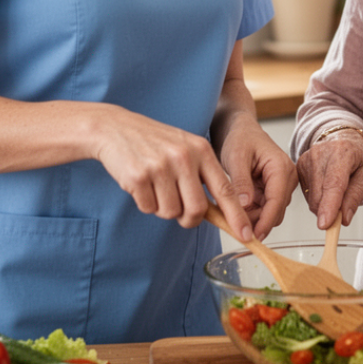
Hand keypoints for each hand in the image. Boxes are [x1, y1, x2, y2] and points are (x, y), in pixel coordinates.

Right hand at [92, 104, 252, 240]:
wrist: (115, 128)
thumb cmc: (154, 143)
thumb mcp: (186, 149)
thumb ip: (203, 176)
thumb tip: (220, 213)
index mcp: (201, 150)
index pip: (225, 190)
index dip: (236, 216)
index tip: (247, 236)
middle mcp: (184, 157)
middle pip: (197, 209)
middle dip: (188, 218)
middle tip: (177, 207)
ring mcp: (161, 166)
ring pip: (171, 212)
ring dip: (162, 207)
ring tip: (155, 185)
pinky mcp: (138, 176)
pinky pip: (148, 208)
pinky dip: (145, 202)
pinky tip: (140, 182)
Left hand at [217, 118, 297, 240]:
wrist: (240, 130)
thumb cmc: (240, 138)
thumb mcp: (236, 157)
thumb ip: (241, 182)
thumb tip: (245, 205)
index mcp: (281, 168)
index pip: (277, 201)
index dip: (265, 221)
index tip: (252, 235)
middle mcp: (286, 178)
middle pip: (275, 211)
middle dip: (256, 222)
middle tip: (232, 227)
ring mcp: (281, 186)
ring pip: (270, 213)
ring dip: (252, 219)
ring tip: (230, 216)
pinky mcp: (273, 191)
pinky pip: (264, 209)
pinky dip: (251, 213)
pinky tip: (236, 211)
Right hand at [296, 128, 362, 230]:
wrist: (343, 139)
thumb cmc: (359, 157)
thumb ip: (356, 197)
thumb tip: (343, 218)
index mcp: (342, 152)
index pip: (334, 183)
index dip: (329, 206)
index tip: (324, 224)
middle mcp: (320, 153)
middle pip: (320, 194)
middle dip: (330, 211)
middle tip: (344, 210)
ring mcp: (306, 158)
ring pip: (312, 198)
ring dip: (324, 205)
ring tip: (338, 191)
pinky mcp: (298, 166)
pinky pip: (306, 194)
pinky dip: (318, 198)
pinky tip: (326, 187)